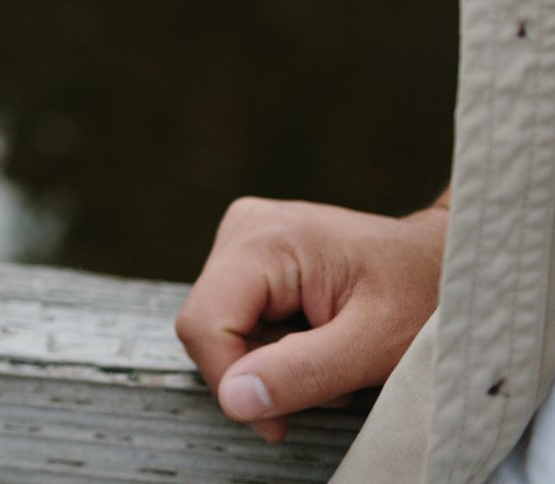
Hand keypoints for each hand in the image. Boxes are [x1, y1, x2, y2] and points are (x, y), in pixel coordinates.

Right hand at [175, 195, 447, 442]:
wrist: (448, 262)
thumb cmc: (425, 294)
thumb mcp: (375, 344)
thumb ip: (303, 372)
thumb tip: (234, 400)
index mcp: (265, 238)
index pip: (205, 324)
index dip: (232, 381)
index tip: (279, 423)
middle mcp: (244, 229)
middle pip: (209, 326)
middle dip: (259, 371)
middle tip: (326, 386)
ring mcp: (245, 239)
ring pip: (221, 327)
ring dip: (269, 362)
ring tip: (331, 360)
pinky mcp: (253, 256)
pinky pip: (238, 318)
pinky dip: (274, 347)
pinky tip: (317, 341)